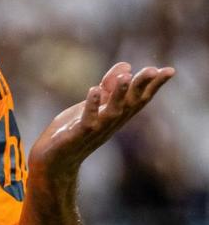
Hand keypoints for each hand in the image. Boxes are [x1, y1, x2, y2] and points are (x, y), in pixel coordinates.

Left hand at [29, 61, 174, 179]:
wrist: (54, 158)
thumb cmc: (76, 130)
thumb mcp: (94, 104)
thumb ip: (109, 86)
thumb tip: (127, 66)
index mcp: (117, 114)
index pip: (140, 97)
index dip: (154, 85)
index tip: (170, 70)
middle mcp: (111, 122)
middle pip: (131, 102)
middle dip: (142, 86)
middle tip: (153, 70)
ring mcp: (96, 128)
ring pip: (113, 111)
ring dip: (119, 94)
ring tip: (126, 77)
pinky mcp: (79, 134)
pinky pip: (88, 119)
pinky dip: (92, 105)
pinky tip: (94, 90)